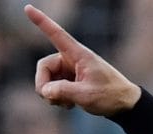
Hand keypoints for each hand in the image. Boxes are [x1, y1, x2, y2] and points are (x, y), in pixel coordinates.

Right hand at [24, 4, 140, 115]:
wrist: (125, 105)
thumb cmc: (110, 96)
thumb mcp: (86, 95)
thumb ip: (63, 91)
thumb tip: (45, 91)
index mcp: (79, 55)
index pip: (57, 35)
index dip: (41, 22)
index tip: (28, 8)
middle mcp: (72, 59)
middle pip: (44, 67)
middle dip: (43, 85)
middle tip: (51, 99)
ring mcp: (70, 71)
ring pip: (47, 80)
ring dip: (52, 94)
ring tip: (67, 104)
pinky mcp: (71, 81)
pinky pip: (54, 88)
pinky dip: (58, 98)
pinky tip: (70, 105)